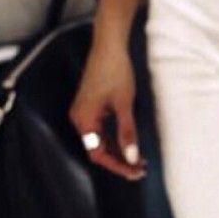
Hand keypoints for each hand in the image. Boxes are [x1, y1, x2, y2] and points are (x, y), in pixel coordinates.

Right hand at [69, 35, 148, 180]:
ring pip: (99, 140)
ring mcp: (83, 112)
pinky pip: (100, 129)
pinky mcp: (90, 106)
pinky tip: (128, 142)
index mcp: (84, 120)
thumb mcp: (125, 104)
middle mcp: (79, 118)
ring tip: (138, 158)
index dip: (117, 165)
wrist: (109, 45)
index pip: (98, 154)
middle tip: (139, 168)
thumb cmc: (115, 70)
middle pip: (97, 149)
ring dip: (117, 149)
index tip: (134, 172)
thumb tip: (132, 156)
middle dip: (119, 160)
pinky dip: (113, 137)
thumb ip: (127, 132)